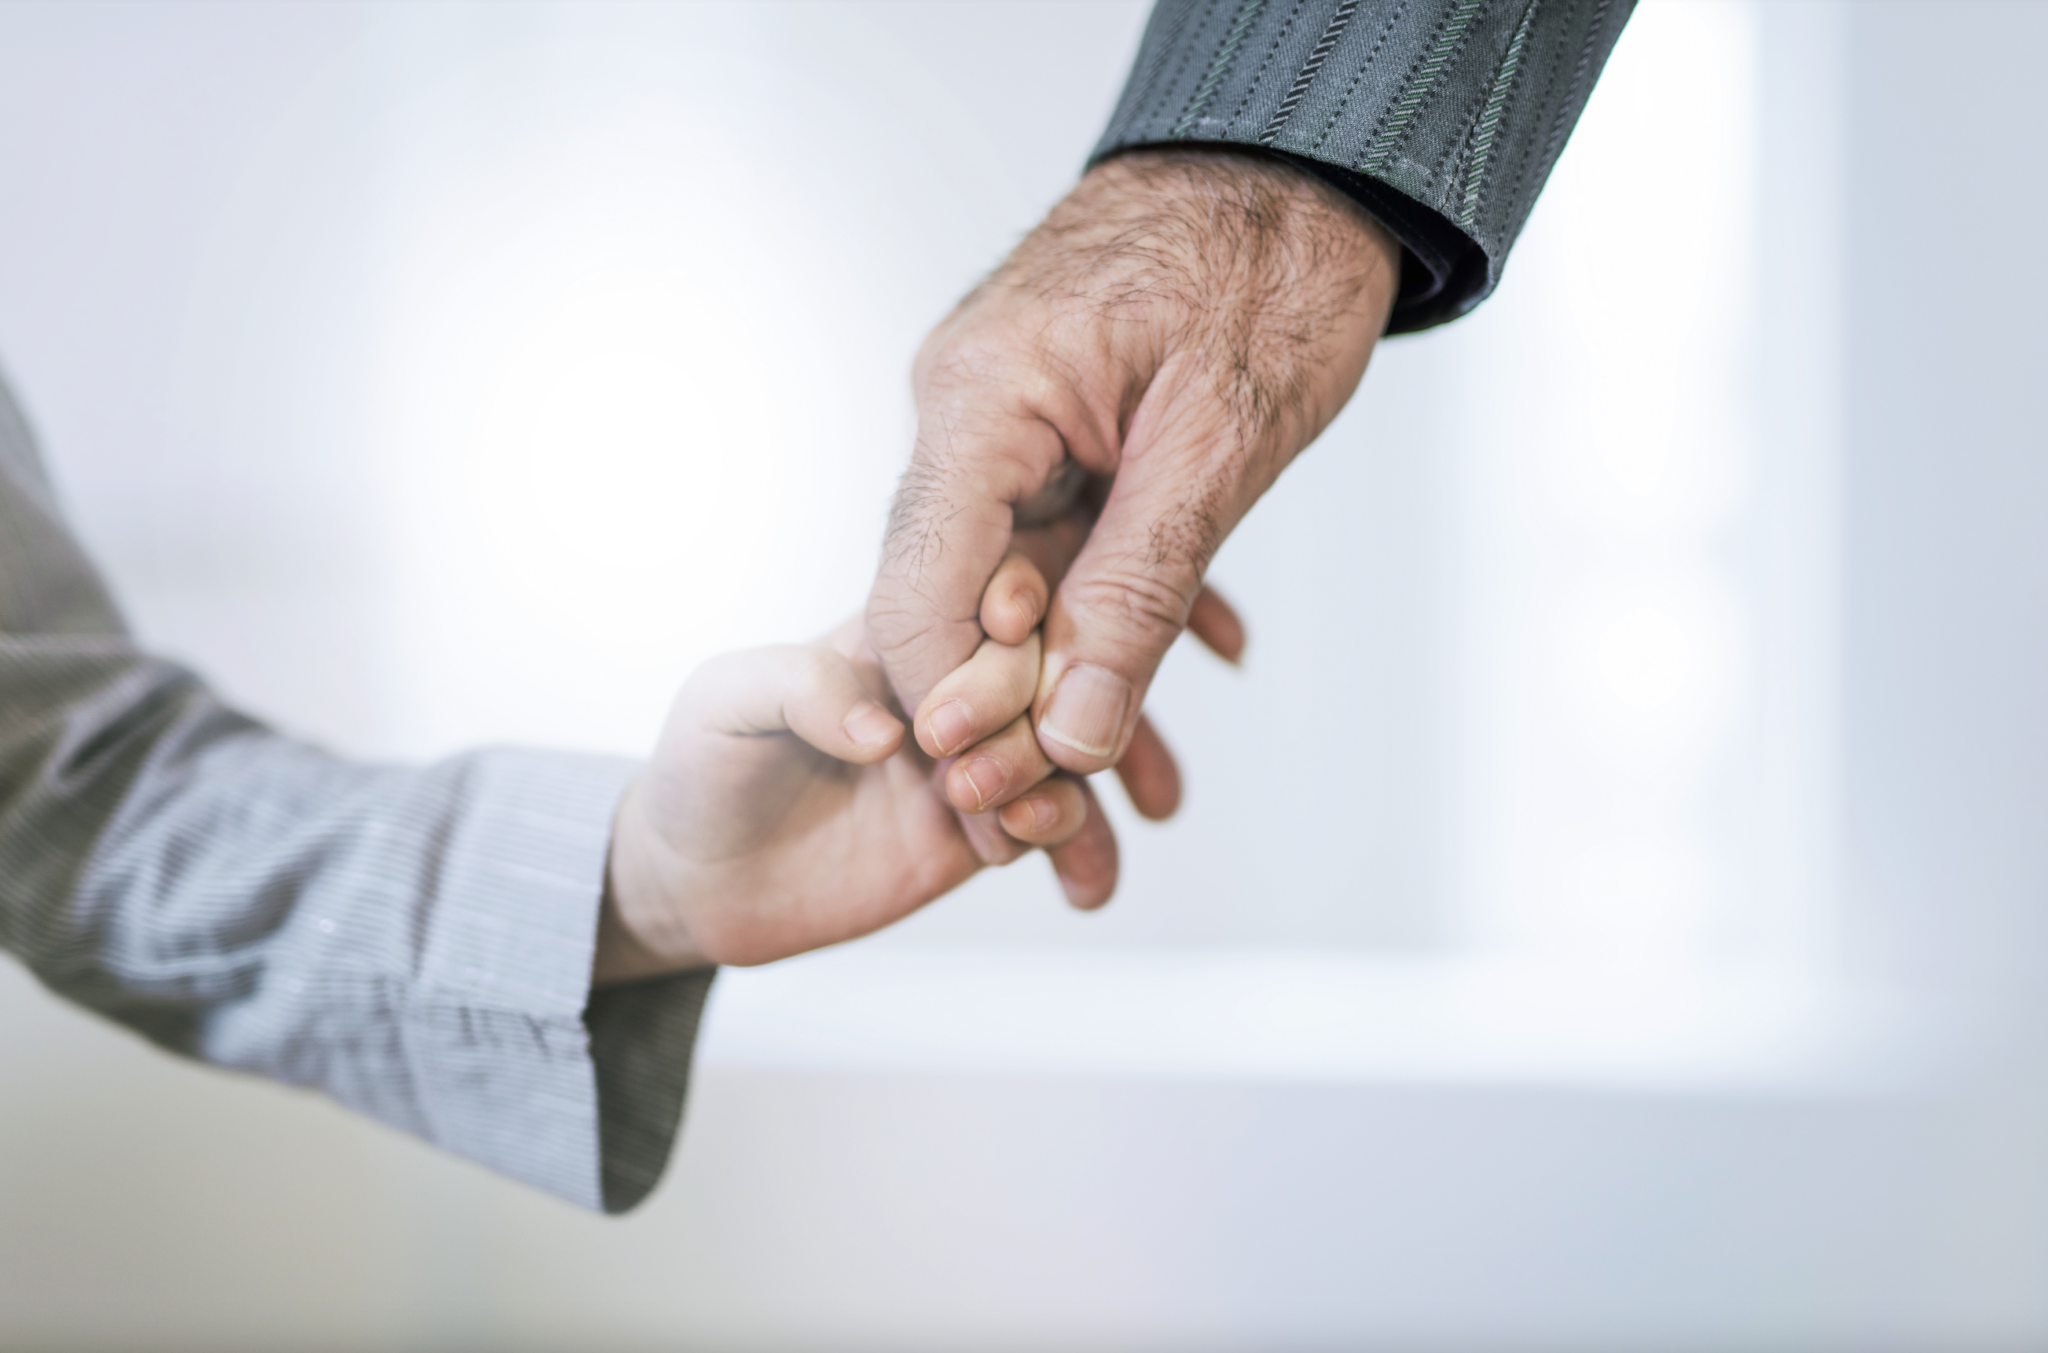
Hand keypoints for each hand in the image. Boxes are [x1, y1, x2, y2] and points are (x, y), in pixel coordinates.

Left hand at [594, 617, 1111, 980]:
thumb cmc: (703, 768)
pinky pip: (1057, 826)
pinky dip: (1080, 843)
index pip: (984, 598)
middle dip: (1047, 710)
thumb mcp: (725, 702)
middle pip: (1045, 671)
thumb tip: (881, 726)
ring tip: (1034, 822)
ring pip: (1068, 746)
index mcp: (901, 633)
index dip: (1011, 609)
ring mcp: (975, 760)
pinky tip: (1075, 876)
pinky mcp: (983, 830)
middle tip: (995, 765)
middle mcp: (951, 690)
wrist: (698, 883)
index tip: (1010, 634)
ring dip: (1077, 780)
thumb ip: (799, 689)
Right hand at [868, 147, 1398, 806]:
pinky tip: (1211, 659)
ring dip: (1083, 679)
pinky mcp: (1054, 421)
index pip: (919, 591)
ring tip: (1155, 789)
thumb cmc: (1274, 266)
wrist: (1308, 163)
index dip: (956, 711)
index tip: (1015, 804)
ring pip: (1019, 581)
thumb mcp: (1221, 446)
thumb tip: (1069, 737)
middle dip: (1019, 721)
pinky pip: (1067, 537)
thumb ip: (1138, 594)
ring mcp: (1006, 414)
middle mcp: (966, 408)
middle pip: (956, 600)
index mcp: (979, 400)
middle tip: (1079, 833)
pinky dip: (1124, 605)